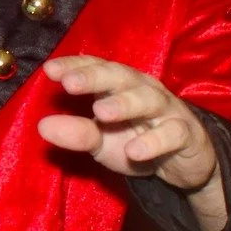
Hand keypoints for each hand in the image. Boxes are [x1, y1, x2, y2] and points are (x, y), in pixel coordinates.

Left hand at [38, 56, 223, 230]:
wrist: (183, 165)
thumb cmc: (136, 142)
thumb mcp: (101, 142)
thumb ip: (76, 133)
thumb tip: (42, 126)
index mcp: (120, 85)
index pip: (97, 67)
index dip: (75, 66)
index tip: (49, 69)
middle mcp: (144, 90)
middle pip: (121, 76)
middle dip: (95, 77)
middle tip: (70, 83)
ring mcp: (168, 110)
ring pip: (148, 99)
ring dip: (125, 104)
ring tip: (101, 113)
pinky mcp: (187, 134)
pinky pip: (173, 133)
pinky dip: (154, 141)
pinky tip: (134, 151)